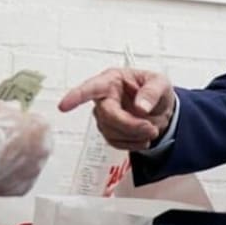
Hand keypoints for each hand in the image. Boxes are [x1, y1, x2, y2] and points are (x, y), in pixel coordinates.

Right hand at [0, 101, 52, 212]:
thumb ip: (11, 110)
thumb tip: (10, 111)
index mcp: (42, 127)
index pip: (38, 123)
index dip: (23, 124)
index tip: (14, 126)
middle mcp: (43, 150)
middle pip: (37, 145)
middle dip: (24, 143)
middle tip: (5, 142)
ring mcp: (34, 171)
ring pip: (29, 164)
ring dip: (17, 161)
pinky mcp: (22, 188)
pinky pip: (18, 180)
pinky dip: (10, 176)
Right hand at [57, 68, 175, 151]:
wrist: (161, 110)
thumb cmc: (155, 90)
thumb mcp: (160, 83)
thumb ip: (152, 92)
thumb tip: (141, 106)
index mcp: (113, 80)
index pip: (91, 87)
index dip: (76, 97)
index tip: (64, 105)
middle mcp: (105, 97)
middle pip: (106, 115)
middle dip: (129, 125)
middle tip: (150, 128)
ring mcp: (105, 115)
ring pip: (110, 131)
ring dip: (134, 135)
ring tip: (151, 130)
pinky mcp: (109, 131)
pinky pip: (115, 142)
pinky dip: (132, 144)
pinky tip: (143, 138)